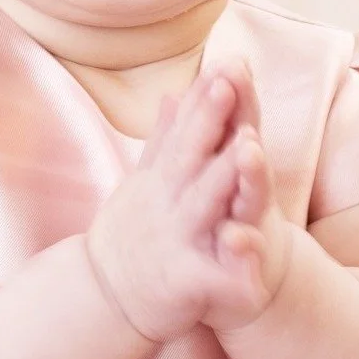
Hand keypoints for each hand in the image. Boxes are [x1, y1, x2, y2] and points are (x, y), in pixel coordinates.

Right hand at [86, 59, 287, 341]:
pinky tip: (254, 252)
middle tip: (229, 81)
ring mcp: (176, 237)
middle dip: (211, 117)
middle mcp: (167, 200)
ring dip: (225, 175)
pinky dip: (234, 268)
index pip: (184, 128)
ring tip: (250, 147)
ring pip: (204, 203)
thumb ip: (164, 139)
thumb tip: (172, 94)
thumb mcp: (144, 180)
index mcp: (162, 177)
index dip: (204, 96)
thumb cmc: (133, 233)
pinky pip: (214, 274)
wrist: (104, 297)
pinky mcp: (185, 280)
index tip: (224, 61)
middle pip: (190, 153)